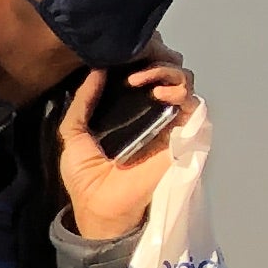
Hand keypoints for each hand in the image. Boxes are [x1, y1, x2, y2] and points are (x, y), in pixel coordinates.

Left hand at [59, 49, 196, 243]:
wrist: (101, 208)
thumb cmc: (87, 178)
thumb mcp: (73, 135)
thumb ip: (82, 104)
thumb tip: (95, 70)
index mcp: (128, 111)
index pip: (142, 74)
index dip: (137, 60)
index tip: (119, 58)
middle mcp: (152, 113)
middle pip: (166, 72)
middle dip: (153, 61)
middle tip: (132, 68)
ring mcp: (170, 123)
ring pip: (183, 82)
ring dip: (165, 72)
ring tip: (141, 79)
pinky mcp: (184, 135)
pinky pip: (193, 104)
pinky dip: (179, 92)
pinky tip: (159, 93)